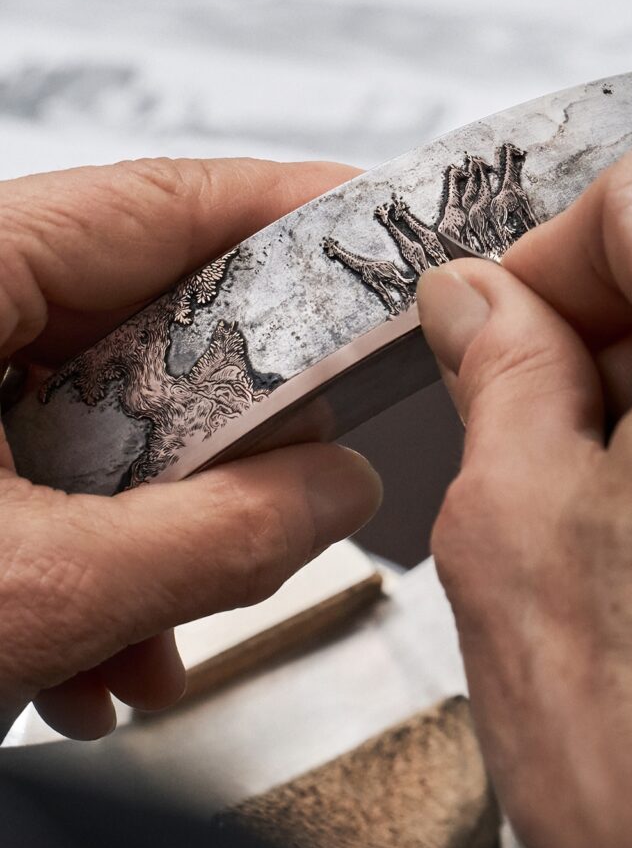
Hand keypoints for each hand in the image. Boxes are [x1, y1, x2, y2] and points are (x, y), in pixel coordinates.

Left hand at [0, 158, 381, 740]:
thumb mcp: (27, 591)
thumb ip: (216, 541)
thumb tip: (339, 493)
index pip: (162, 198)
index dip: (290, 213)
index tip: (379, 235)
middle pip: (148, 314)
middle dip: (229, 426)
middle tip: (302, 473)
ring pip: (103, 409)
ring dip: (156, 525)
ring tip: (161, 626)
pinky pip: (50, 466)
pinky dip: (91, 556)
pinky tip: (96, 649)